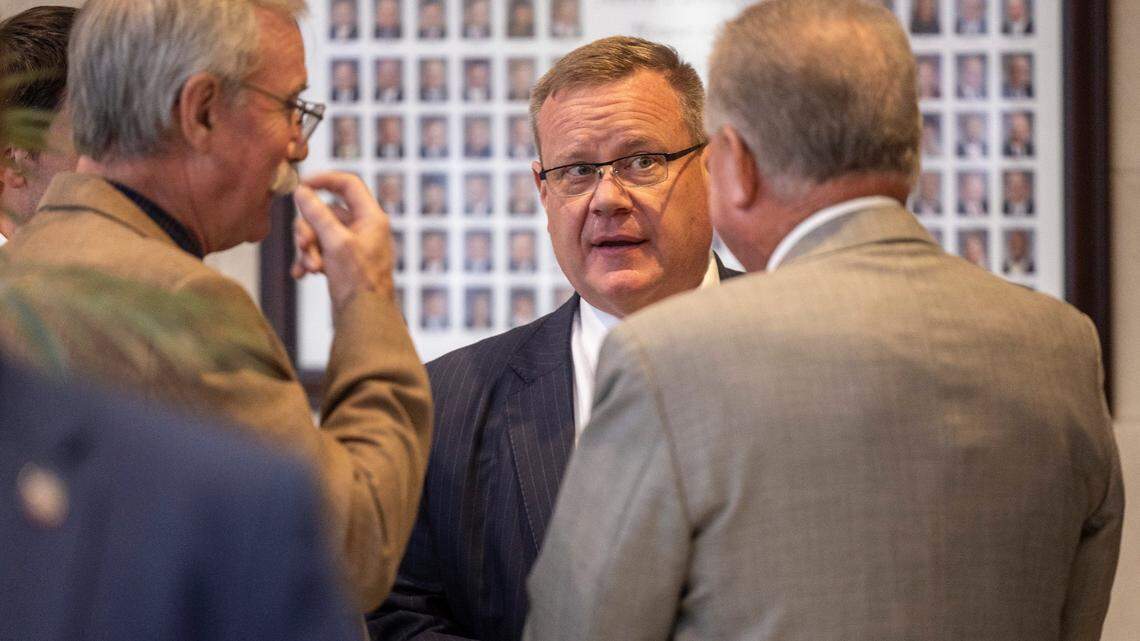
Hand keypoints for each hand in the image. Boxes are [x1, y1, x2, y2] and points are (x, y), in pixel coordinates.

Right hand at [291, 172, 393, 310]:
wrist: (364, 320)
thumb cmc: (358, 282)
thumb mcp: (335, 243)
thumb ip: (317, 214)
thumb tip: (302, 191)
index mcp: (371, 217)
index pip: (348, 184)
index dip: (324, 180)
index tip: (301, 186)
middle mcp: (364, 228)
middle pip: (326, 211)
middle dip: (309, 229)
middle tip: (304, 248)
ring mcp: (352, 245)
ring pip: (318, 232)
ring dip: (307, 248)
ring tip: (309, 268)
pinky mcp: (341, 262)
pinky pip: (319, 250)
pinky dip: (308, 260)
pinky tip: (302, 274)